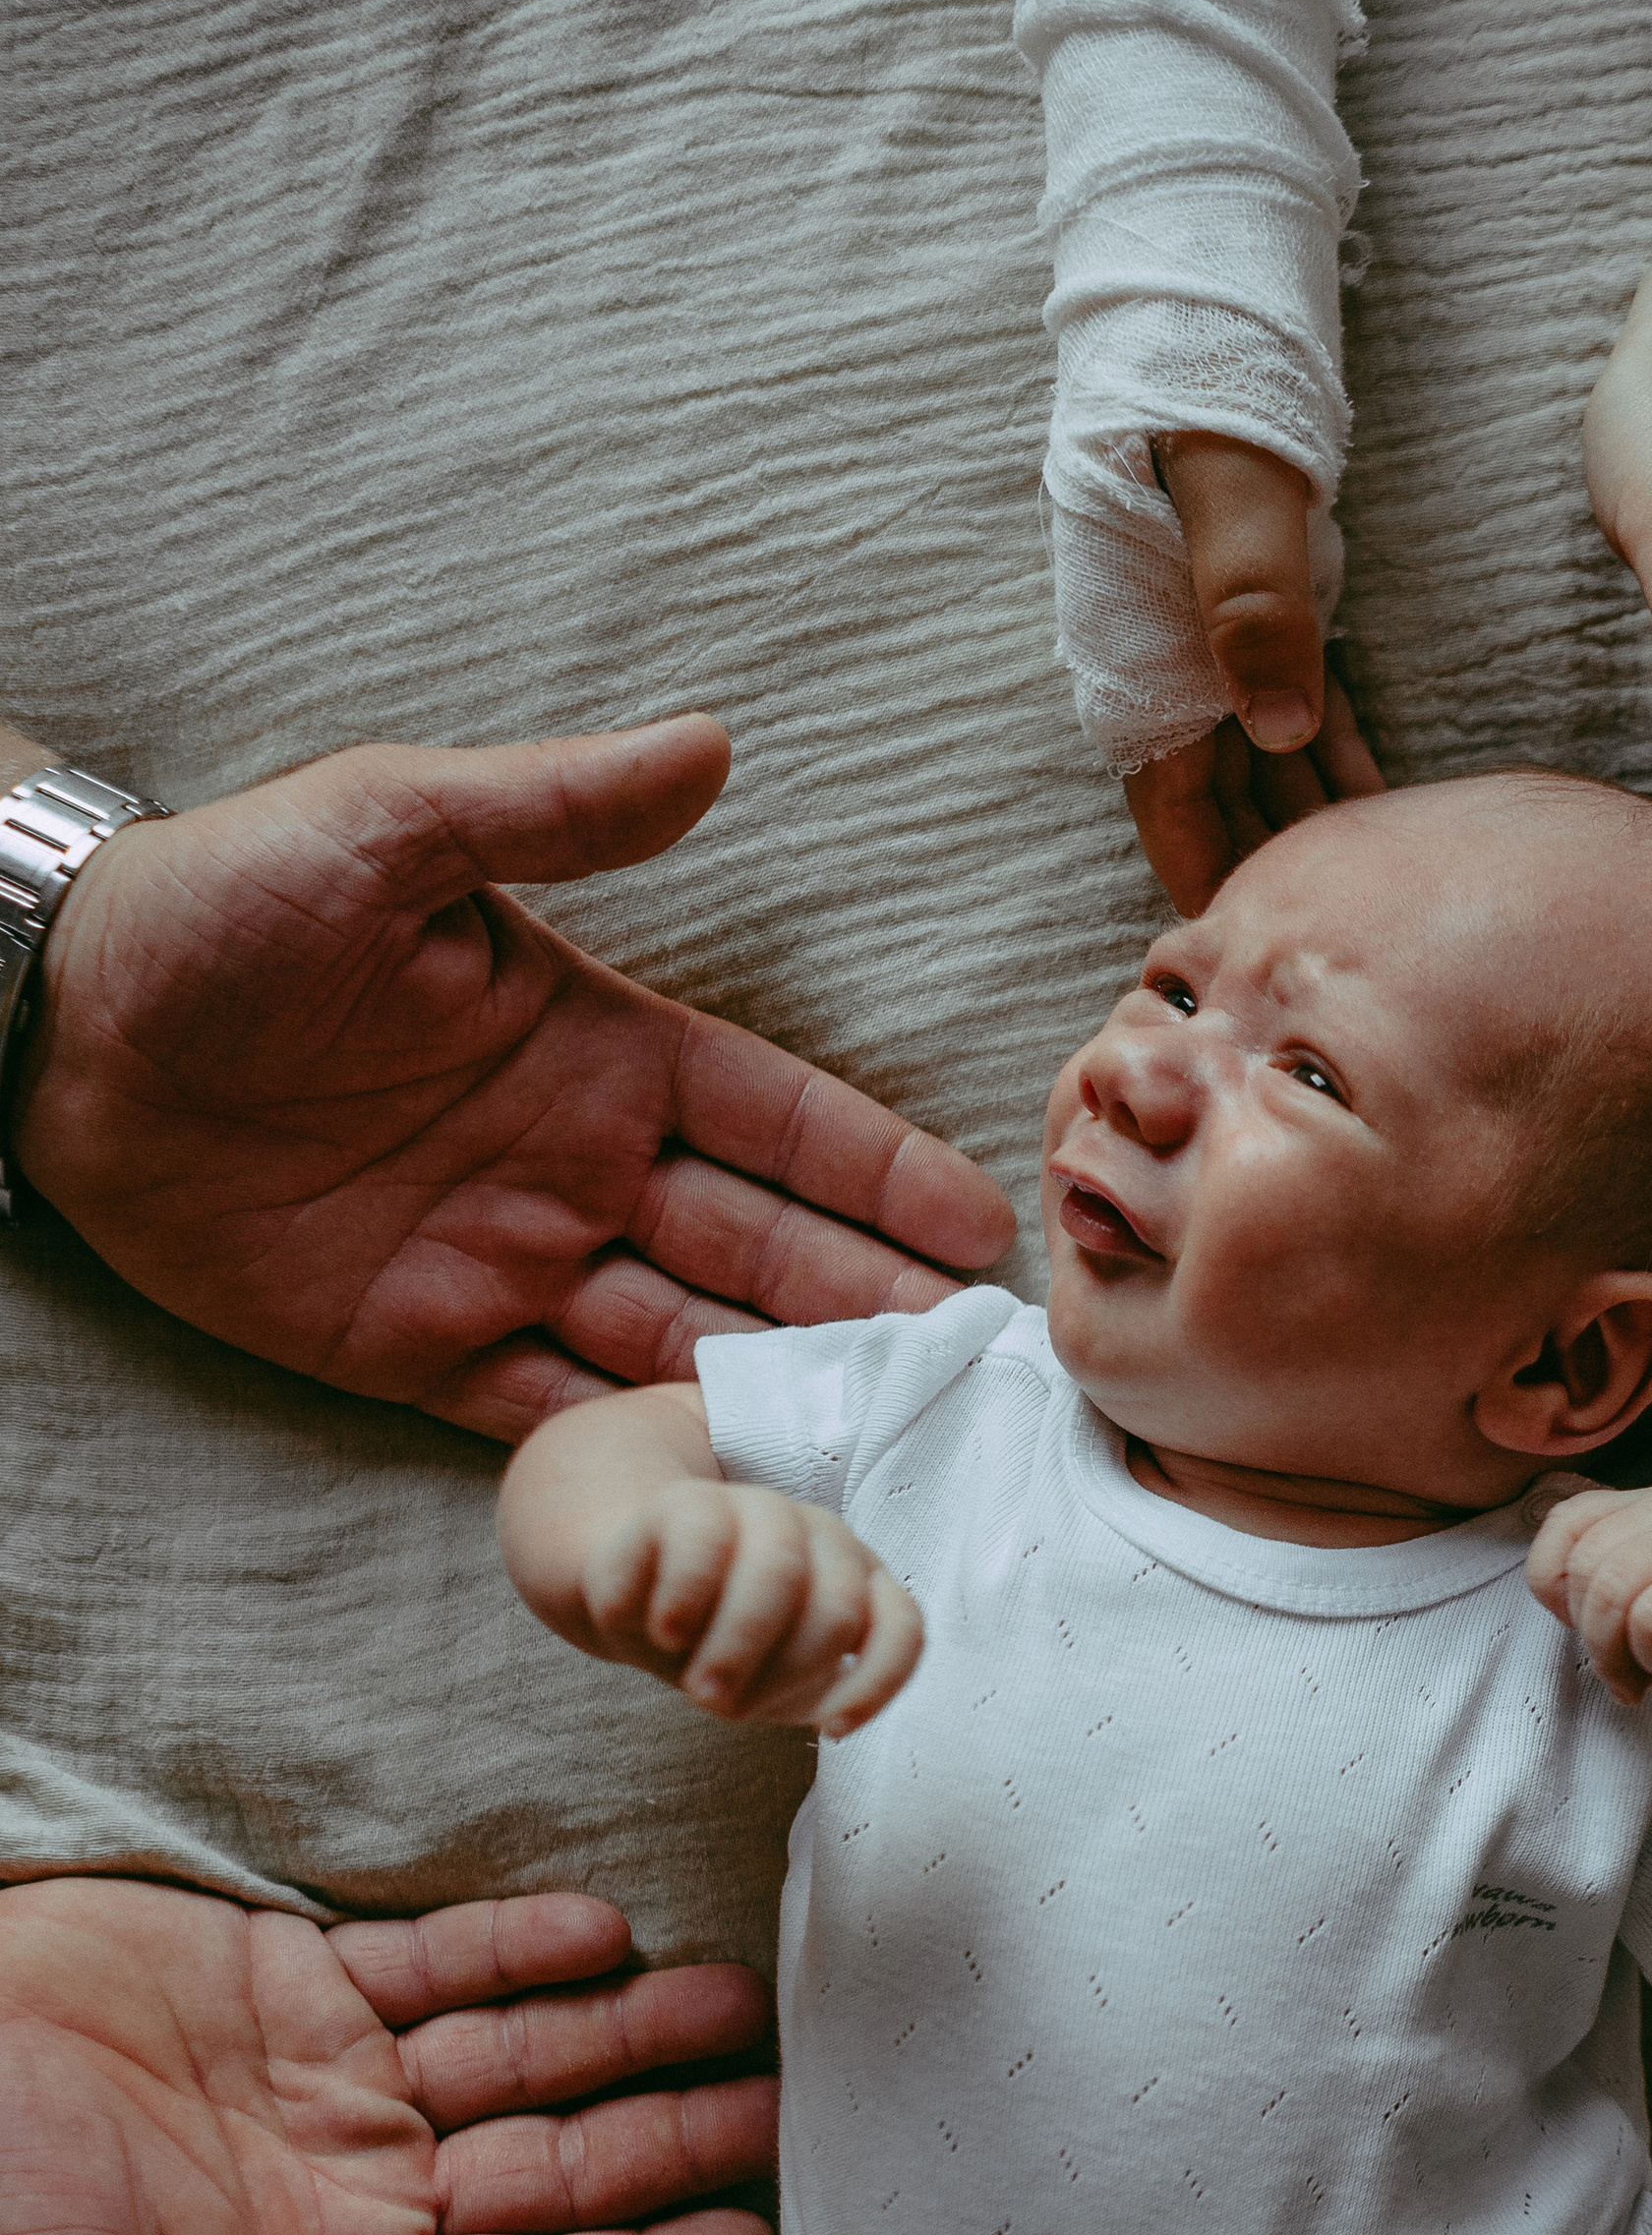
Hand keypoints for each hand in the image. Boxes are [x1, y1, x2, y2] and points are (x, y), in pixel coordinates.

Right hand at [0, 1879, 779, 2234]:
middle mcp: (354, 2197)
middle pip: (557, 2172)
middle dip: (675, 2140)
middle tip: (805, 2105)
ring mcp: (328, 2088)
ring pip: (519, 2060)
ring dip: (626, 2032)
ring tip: (737, 2001)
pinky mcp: (285, 1984)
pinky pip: (433, 1965)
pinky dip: (517, 1946)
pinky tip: (603, 1932)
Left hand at [22, 716, 1016, 1442]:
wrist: (58, 1024)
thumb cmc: (222, 905)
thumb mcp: (391, 824)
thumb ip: (554, 807)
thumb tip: (710, 747)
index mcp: (591, 1046)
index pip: (772, 1119)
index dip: (874, 1169)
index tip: (976, 1219)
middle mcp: (570, 1164)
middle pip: (754, 1249)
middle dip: (866, 1302)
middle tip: (972, 1361)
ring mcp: (497, 1262)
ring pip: (675, 1342)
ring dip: (776, 1388)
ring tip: (884, 1440)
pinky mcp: (411, 1348)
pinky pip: (545, 1412)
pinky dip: (630, 1451)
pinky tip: (717, 1488)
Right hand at [578, 1479, 921, 1734]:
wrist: (629, 1598)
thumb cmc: (716, 1647)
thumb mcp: (771, 1684)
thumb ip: (805, 1692)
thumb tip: (826, 1712)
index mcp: (858, 1583)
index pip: (901, 1627)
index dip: (875, 1685)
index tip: (830, 1731)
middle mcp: (823, 1538)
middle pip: (835, 1613)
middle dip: (781, 1673)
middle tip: (722, 1706)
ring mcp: (760, 1508)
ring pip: (777, 1574)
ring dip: (735, 1645)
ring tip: (692, 1687)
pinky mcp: (691, 1500)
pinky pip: (700, 1553)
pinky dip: (680, 1606)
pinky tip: (661, 1632)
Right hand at [1122, 435, 1383, 914]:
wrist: (1200, 304)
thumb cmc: (1199, 392)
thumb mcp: (1232, 496)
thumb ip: (1253, 607)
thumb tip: (1280, 732)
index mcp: (1142, 664)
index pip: (1173, 819)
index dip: (1214, 892)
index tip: (1261, 961)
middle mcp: (1170, 671)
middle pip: (1226, 811)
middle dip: (1278, 879)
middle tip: (1347, 950)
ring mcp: (1214, 644)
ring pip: (1267, 768)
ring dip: (1319, 825)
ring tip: (1382, 895)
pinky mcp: (1261, 611)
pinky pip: (1298, 709)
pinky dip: (1336, 760)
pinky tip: (1384, 808)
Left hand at [1528, 1480, 1651, 1738]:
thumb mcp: (1621, 1603)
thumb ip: (1584, 1573)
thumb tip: (1547, 1581)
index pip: (1564, 1524)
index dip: (1559, 1592)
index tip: (1597, 1629)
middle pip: (1585, 1564)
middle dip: (1594, 1635)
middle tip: (1632, 1664)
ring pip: (1614, 1589)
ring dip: (1622, 1655)